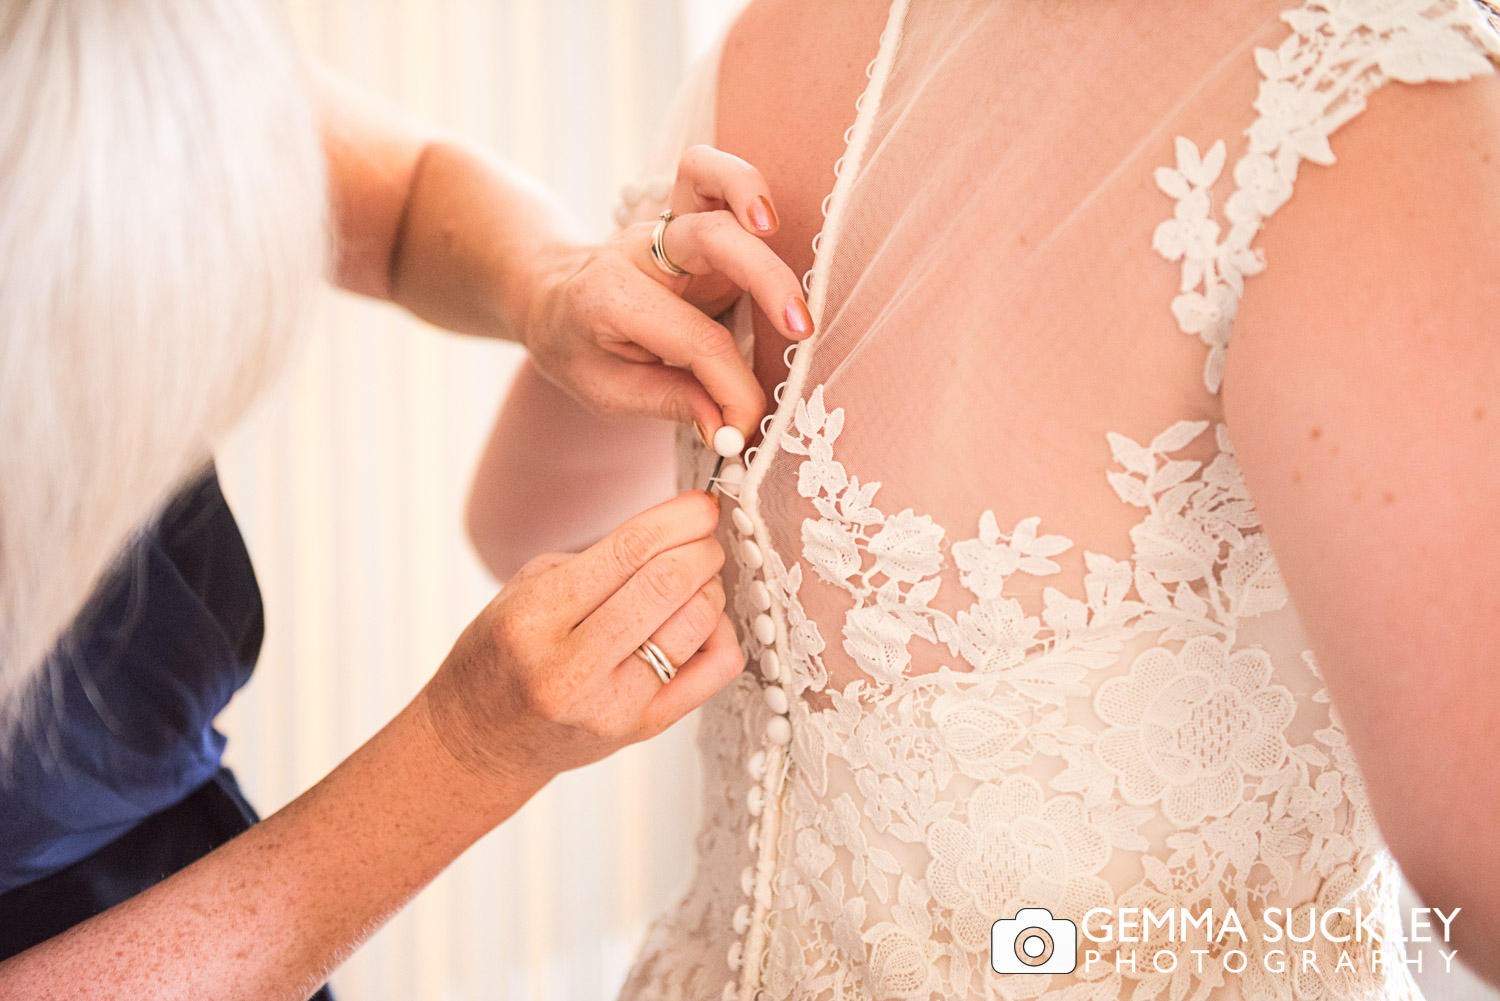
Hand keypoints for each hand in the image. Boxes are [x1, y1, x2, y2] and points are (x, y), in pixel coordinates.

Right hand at [420, 490, 741, 791]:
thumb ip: (597, 560)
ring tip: (698, 580)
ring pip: (697, 625)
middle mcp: (573, 666)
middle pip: (668, 584)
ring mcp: (612, 705)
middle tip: (705, 538)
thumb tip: (677, 530)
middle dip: (701, 548)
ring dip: (711, 587)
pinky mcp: (644, 730)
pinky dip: (721, 633)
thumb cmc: (502, 655)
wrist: (482, 741)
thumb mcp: (525, 590)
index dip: (678, 519)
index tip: (703, 504)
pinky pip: (714, 670)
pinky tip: (701, 623)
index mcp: (535, 617)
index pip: (627, 551)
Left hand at [521, 145, 812, 443]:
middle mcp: (640, 250)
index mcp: (612, 297)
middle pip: (712, 240)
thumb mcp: (606, 392)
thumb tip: (730, 427)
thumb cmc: (578, 348)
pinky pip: (713, 177)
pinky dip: (743, 184)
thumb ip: (670, 403)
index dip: (733, 388)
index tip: (746, 427)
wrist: (550, 301)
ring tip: (776, 233)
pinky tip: (768, 221)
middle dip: (766, 282)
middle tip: (799, 332)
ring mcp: (664, 226)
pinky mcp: (686, 216)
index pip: (696, 339)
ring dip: (749, 196)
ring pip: (707, 178)